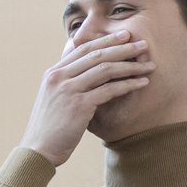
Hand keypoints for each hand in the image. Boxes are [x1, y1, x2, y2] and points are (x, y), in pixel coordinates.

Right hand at [18, 32, 152, 167]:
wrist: (38, 150)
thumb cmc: (49, 128)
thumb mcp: (53, 99)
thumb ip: (67, 84)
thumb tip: (88, 75)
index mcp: (53, 73)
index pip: (82, 48)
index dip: (105, 41)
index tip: (124, 36)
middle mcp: (59, 77)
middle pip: (96, 55)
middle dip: (122, 48)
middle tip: (143, 44)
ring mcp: (68, 90)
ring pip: (105, 69)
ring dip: (130, 66)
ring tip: (148, 65)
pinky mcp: (79, 105)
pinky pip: (109, 90)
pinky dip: (128, 85)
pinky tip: (141, 83)